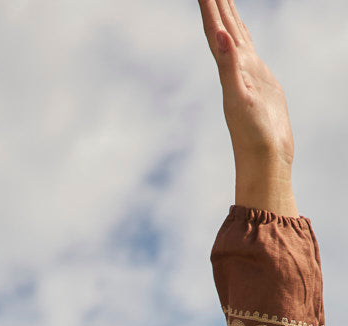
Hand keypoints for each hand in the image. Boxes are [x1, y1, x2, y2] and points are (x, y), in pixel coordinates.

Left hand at [198, 0, 293, 169]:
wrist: (265, 160)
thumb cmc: (253, 136)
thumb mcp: (241, 99)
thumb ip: (230, 67)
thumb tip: (221, 37)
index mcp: (229, 71)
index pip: (215, 31)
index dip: (208, 7)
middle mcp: (235, 68)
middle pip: (222, 26)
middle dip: (216, 2)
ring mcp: (247, 72)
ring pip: (234, 34)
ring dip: (226, 14)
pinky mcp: (259, 79)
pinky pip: (248, 48)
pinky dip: (241, 33)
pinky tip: (236, 30)